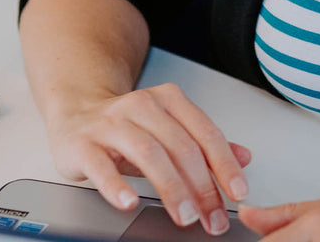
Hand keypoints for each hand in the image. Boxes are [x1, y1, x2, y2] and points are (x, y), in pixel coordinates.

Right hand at [45, 82, 251, 235]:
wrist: (75, 111)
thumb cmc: (126, 126)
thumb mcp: (168, 129)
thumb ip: (204, 143)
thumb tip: (244, 158)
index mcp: (169, 101)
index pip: (205, 133)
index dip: (224, 165)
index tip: (238, 193)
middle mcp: (142, 106)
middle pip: (181, 147)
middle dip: (202, 187)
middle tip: (212, 218)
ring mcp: (111, 123)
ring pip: (149, 154)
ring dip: (172, 188)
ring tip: (185, 215)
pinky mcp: (83, 143)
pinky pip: (102, 166)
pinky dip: (117, 186)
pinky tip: (129, 203)